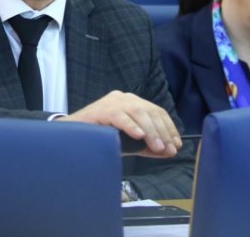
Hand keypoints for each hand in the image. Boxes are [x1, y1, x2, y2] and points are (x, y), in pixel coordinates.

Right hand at [57, 90, 181, 157]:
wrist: (72, 136)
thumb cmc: (102, 138)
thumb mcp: (129, 142)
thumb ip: (148, 146)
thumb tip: (169, 152)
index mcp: (131, 102)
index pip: (156, 111)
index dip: (168, 127)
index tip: (177, 144)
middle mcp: (123, 97)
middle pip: (149, 111)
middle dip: (162, 132)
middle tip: (169, 149)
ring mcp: (112, 101)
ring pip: (138, 112)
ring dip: (151, 131)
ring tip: (157, 147)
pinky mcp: (101, 108)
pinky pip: (119, 115)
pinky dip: (131, 125)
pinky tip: (139, 136)